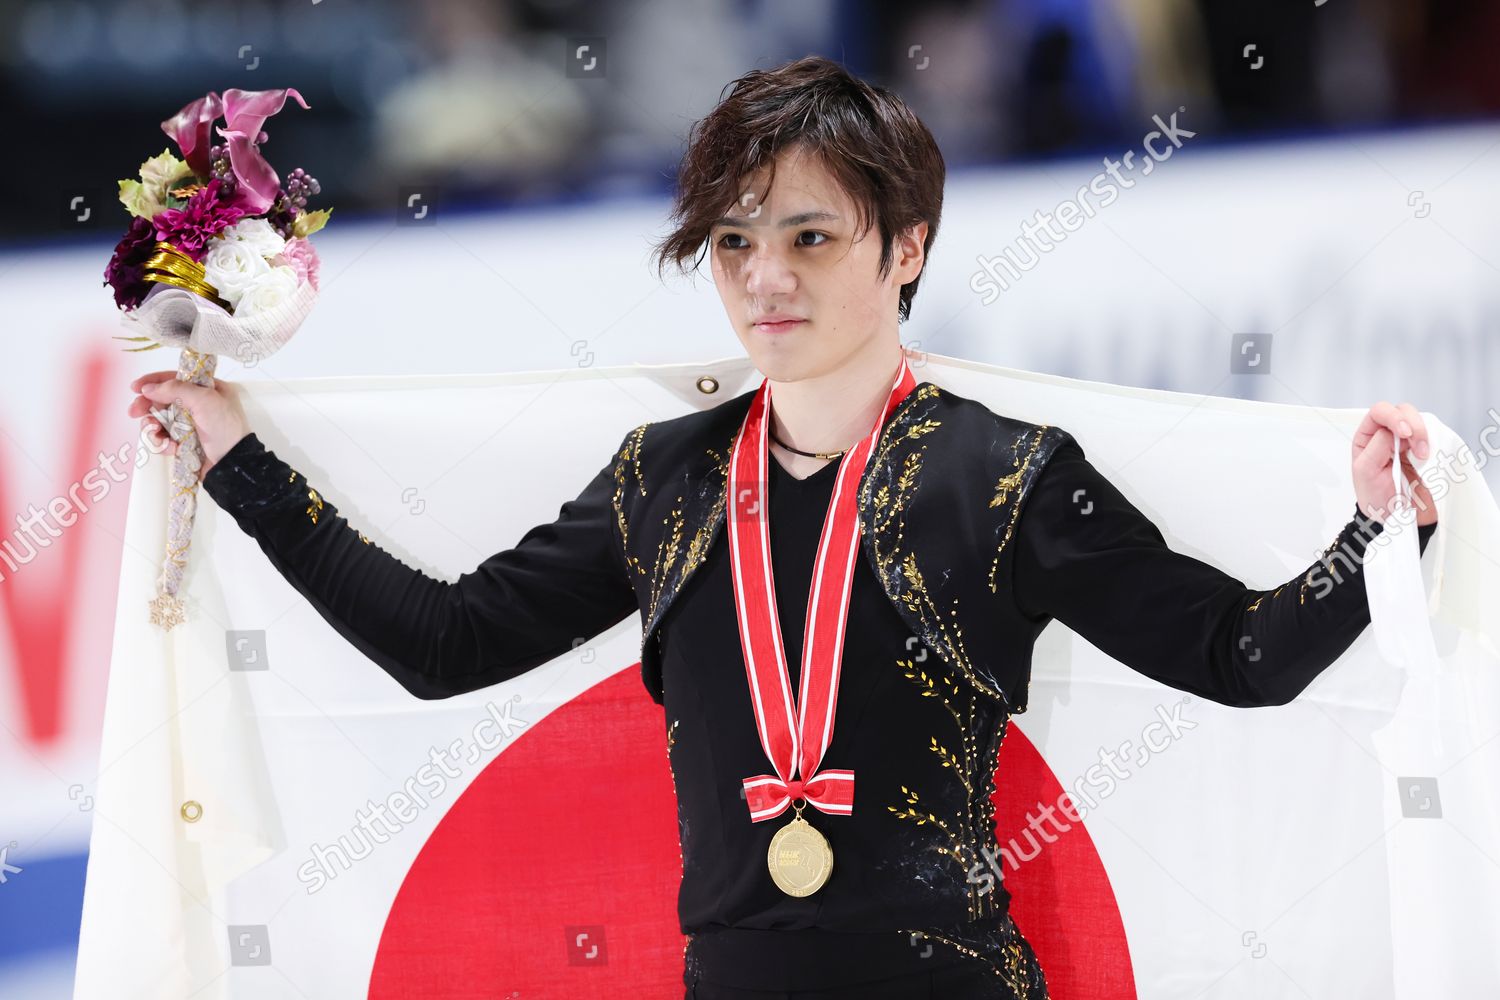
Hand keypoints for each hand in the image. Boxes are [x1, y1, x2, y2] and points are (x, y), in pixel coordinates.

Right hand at [127, 371, 250, 477]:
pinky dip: (163, 443)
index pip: (176, 379)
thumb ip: (176, 389)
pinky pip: (164, 439)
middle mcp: (199, 405)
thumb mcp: (205, 400)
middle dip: (147, 406)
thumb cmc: (225, 429)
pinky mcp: (184, 442)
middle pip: (163, 400)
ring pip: (160, 420)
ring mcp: (191, 425)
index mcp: (209, 390)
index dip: (154, 381)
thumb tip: (149, 388)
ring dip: (152, 427)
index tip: (136, 387)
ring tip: (155, 432)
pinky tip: (171, 448)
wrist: (232, 465)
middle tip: (134, 412)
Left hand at [1351, 401, 1436, 526]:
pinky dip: (1434, 441)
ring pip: (1419, 420)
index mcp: (1366, 437)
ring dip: (1425, 434)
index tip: (1405, 434)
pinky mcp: (1422, 449)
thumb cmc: (1375, 496)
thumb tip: (1394, 431)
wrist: (1397, 517)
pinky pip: (1432, 435)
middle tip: (1419, 449)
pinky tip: (1429, 456)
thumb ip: (1377, 446)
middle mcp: (1385, 434)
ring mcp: (1405, 441)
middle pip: (1403, 411)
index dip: (1394, 417)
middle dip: (1414, 426)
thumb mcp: (1366, 471)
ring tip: (1424, 456)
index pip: (1379, 412)